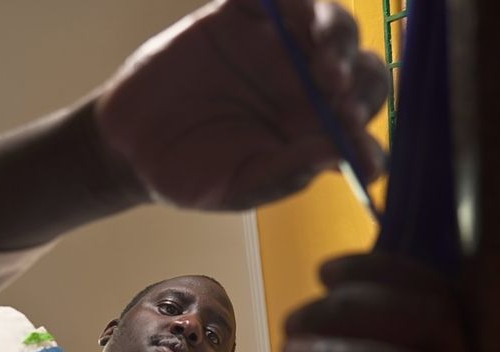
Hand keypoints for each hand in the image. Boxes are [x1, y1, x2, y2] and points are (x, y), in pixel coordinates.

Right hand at [96, 0, 387, 209]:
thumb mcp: (240, 185)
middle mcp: (310, 89)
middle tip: (336, 94)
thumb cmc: (193, 174)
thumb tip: (340, 155)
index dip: (368, 144)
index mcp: (317, 134)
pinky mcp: (246, 17)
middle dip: (361, 81)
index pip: (363, 133)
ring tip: (323, 63)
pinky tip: (286, 10)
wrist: (131, 146)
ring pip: (333, 27)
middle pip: (362, 72)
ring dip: (337, 39)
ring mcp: (281, 48)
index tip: (359, 155)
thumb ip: (288, 172)